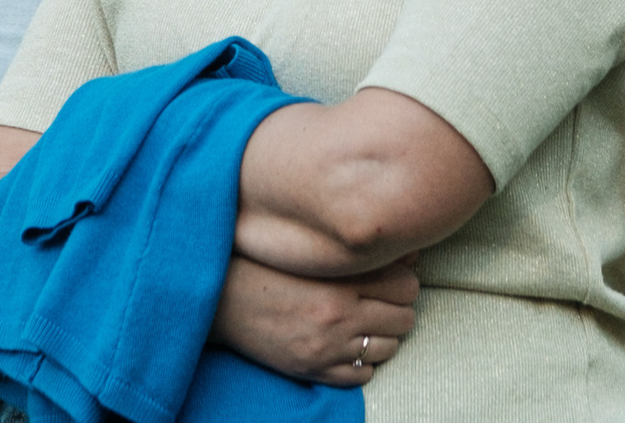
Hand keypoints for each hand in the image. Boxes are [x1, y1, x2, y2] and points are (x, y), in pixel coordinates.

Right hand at [212, 253, 418, 386]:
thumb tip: (405, 249)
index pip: (405, 285)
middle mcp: (338, 317)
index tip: (392, 278)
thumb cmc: (262, 267)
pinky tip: (346, 345)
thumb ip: (353, 252)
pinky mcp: (315, 371)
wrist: (219, 300)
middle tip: (380, 301)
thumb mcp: (308, 254)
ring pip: (389, 349)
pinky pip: (363, 375)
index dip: (404, 281)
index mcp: (337, 281)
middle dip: (397, 309)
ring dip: (382, 336)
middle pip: (404, 318)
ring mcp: (328, 348)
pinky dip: (361, 362)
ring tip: (364, 323)